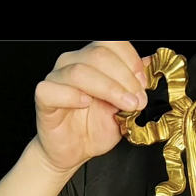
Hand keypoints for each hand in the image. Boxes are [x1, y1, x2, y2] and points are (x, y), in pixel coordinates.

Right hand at [34, 41, 148, 173]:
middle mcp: (73, 63)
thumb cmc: (94, 128)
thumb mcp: (124, 107)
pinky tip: (86, 104)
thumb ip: (134, 86)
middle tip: (138, 100)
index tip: (143, 83)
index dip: (130, 60)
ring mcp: (57, 79)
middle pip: (99, 55)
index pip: (111, 43)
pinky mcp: (44, 97)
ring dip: (109, 88)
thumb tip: (151, 66)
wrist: (75, 152)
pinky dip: (72, 96)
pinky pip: (53, 89)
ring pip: (80, 71)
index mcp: (93, 60)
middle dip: (125, 79)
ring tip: (125, 106)